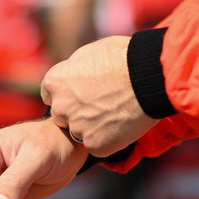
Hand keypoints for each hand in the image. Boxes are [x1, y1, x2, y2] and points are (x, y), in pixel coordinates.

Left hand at [40, 35, 153, 156]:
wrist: (148, 76)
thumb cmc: (123, 57)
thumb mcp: (89, 53)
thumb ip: (74, 69)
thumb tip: (72, 75)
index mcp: (55, 82)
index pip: (50, 95)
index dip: (67, 95)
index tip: (82, 94)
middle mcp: (61, 107)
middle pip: (62, 116)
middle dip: (76, 113)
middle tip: (101, 105)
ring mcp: (77, 128)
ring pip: (80, 133)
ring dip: (93, 127)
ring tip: (116, 113)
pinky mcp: (95, 145)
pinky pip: (98, 146)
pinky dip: (109, 139)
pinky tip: (123, 125)